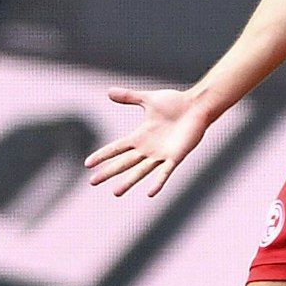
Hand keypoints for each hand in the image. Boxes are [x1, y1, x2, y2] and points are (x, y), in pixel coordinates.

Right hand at [85, 87, 212, 197]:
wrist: (197, 106)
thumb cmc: (175, 103)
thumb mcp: (148, 99)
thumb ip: (129, 97)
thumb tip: (109, 91)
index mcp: (140, 136)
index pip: (116, 148)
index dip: (102, 155)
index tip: (87, 164)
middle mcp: (148, 148)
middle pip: (124, 163)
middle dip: (108, 172)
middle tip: (92, 182)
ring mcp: (161, 154)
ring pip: (141, 171)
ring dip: (128, 182)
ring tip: (115, 193)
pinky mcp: (176, 156)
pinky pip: (165, 172)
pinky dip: (158, 182)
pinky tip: (150, 193)